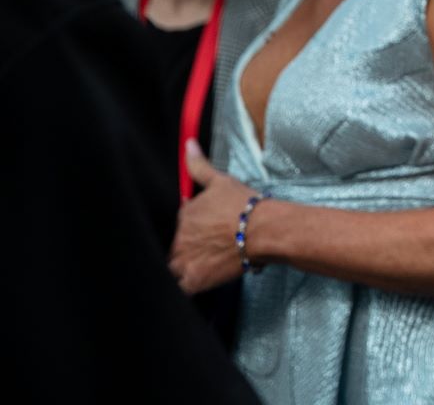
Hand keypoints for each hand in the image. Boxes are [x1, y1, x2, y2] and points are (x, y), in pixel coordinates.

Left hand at [168, 139, 253, 293]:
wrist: (263, 230)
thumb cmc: (244, 205)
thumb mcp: (221, 181)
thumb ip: (199, 166)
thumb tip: (188, 145)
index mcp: (183, 215)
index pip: (176, 224)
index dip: (187, 228)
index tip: (201, 229)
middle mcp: (178, 238)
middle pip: (170, 247)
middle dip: (181, 248)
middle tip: (200, 249)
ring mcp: (184, 261)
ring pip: (169, 269)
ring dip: (178, 268)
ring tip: (195, 266)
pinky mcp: (194, 280)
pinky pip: (179, 289)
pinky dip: (182, 288)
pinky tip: (190, 284)